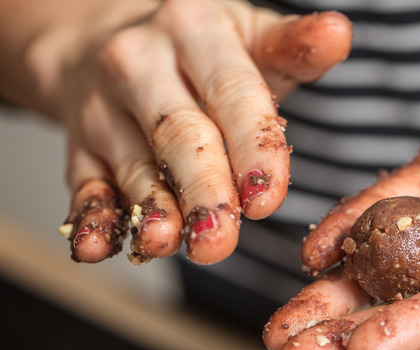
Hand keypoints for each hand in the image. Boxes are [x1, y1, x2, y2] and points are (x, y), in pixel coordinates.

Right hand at [55, 0, 350, 263]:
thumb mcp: (250, 37)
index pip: (231, 92)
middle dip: (203, 190)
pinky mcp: (80, 148)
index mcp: (194, 30)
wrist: (107, 43)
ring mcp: (102, 108)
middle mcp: (140, 64)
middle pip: (179, 134)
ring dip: (151, 210)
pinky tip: (97, 247)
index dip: (252, 147)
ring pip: (133, 166)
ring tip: (167, 244)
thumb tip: (338, 33)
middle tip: (221, 239)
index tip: (268, 198)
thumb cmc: (202, 52)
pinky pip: (84, 186)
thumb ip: (294, 48)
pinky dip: (91, 219)